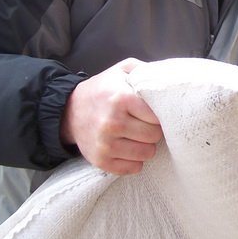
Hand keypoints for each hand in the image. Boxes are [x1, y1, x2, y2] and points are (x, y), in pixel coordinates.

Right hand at [60, 58, 162, 174]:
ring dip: (146, 146)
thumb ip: (144, 71)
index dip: (159, 115)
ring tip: (137, 136)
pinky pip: (133, 168)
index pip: (157, 116)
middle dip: (153, 130)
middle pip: (154, 136)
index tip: (153, 113)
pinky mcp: (100, 160)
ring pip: (146, 153)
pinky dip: (135, 160)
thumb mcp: (121, 71)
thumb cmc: (102, 90)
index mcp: (121, 99)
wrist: (69, 111)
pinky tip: (129, 149)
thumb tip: (168, 80)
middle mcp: (113, 123)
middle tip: (145, 125)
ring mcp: (105, 144)